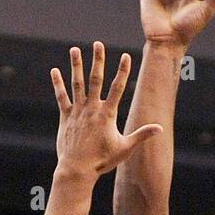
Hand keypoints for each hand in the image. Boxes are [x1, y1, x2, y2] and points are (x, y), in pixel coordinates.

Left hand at [51, 42, 161, 178]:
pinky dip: (58, 84)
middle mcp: (92, 109)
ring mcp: (77, 112)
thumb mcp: (124, 148)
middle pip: (95, 80)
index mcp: (107, 115)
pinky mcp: (65, 118)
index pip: (117, 88)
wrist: (77, 170)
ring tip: (75, 49)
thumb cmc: (102, 161)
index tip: (126, 56)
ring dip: (76, 66)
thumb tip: (159, 128)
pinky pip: (61, 97)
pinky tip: (54, 71)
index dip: (123, 71)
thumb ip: (141, 135)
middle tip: (98, 44)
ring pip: (77, 84)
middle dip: (98, 60)